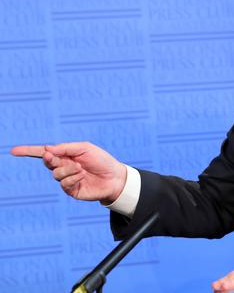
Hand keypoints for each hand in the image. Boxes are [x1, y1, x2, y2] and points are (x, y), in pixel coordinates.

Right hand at [10, 142, 126, 202]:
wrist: (115, 177)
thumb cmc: (102, 160)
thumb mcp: (84, 148)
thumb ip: (66, 148)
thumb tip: (47, 149)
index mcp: (66, 155)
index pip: (44, 153)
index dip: (28, 151)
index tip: (14, 151)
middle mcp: (64, 167)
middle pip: (48, 162)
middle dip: (51, 159)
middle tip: (56, 157)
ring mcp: (66, 179)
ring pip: (55, 174)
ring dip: (67, 169)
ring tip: (80, 168)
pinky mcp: (71, 190)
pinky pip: (64, 183)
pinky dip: (72, 178)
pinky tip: (81, 175)